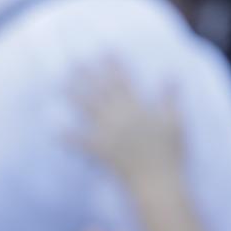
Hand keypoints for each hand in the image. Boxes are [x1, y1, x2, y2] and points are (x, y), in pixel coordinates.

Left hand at [70, 58, 185, 190]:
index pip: (123, 80)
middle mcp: (120, 116)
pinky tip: (55, 131)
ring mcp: (109, 133)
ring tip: (61, 83)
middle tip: (75, 60)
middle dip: (88, 74)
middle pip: (100, 90)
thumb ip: (170, 97)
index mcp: (137, 107)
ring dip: (74, 95)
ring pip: (88, 109)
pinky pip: (81, 143)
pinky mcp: (101, 151)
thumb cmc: (170, 152)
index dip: (113, 65)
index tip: (104, 50)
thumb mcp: (175, 121)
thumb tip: (171, 74)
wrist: (158, 180)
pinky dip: (68, 137)